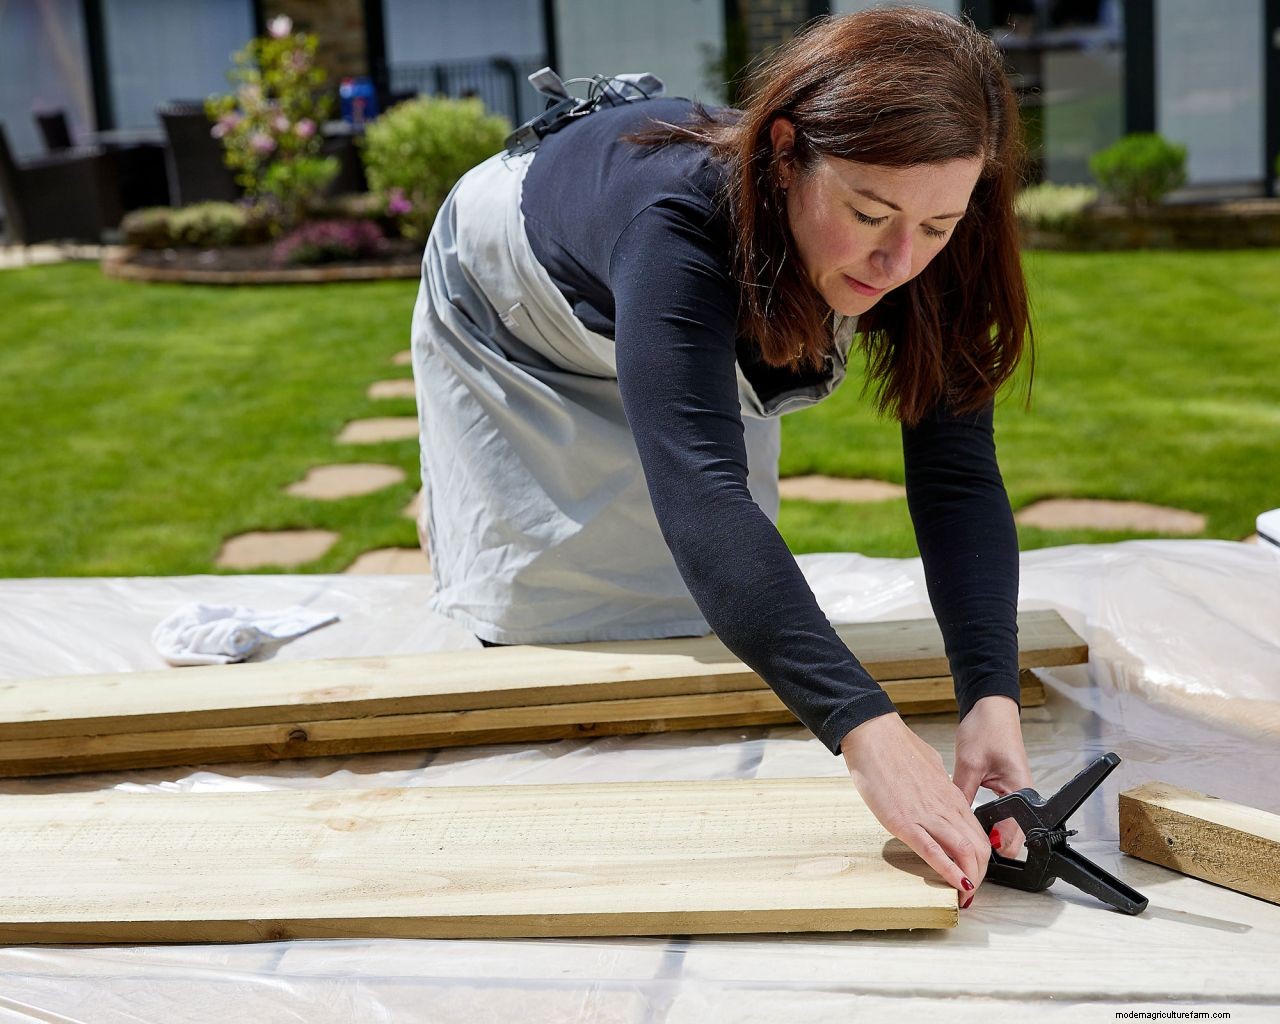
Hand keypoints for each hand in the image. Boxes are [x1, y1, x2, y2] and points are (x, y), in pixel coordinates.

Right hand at [841, 712, 991, 907]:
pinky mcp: (904, 821)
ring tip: (964, 897)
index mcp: (950, 796)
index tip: (974, 874)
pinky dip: (949, 872)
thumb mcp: (928, 767)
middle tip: (971, 892)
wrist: (874, 736)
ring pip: (963, 852)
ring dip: (968, 880)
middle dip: (979, 875)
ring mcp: (926, 815)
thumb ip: (935, 786)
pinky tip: (955, 886)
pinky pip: (934, 852)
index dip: (981, 860)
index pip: (978, 834)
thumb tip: (936, 790)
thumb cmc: (895, 748)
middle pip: (978, 848)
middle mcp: (945, 807)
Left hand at [952, 694, 1034, 860]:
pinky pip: (999, 813)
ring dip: (987, 832)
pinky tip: (968, 820)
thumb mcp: (969, 763)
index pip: (1013, 834)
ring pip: (1004, 826)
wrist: (991, 709)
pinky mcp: (1006, 789)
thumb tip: (953, 822)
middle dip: (989, 844)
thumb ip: (962, 794)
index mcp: (1021, 791)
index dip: (993, 848)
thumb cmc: (987, 729)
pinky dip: (985, 819)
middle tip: (965, 849)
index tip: (973, 855)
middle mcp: (1022, 796)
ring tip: (964, 836)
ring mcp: (1015, 793)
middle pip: (1011, 835)